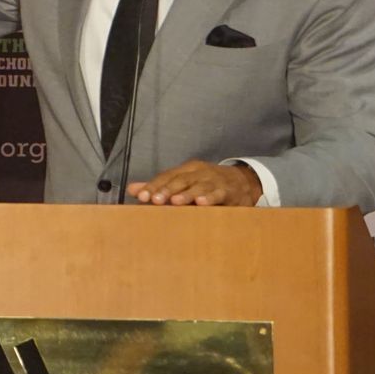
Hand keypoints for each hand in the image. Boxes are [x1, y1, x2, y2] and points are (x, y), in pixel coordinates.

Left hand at [127, 160, 262, 206]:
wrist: (242, 182)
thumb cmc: (206, 183)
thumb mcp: (184, 181)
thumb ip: (158, 187)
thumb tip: (132, 189)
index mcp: (185, 170)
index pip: (166, 177)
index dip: (153, 186)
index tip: (141, 197)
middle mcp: (198, 173)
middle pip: (180, 180)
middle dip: (167, 190)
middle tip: (155, 200)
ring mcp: (213, 181)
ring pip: (198, 187)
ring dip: (187, 194)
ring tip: (175, 202)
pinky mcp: (228, 191)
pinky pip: (218, 194)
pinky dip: (210, 198)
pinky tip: (202, 204)